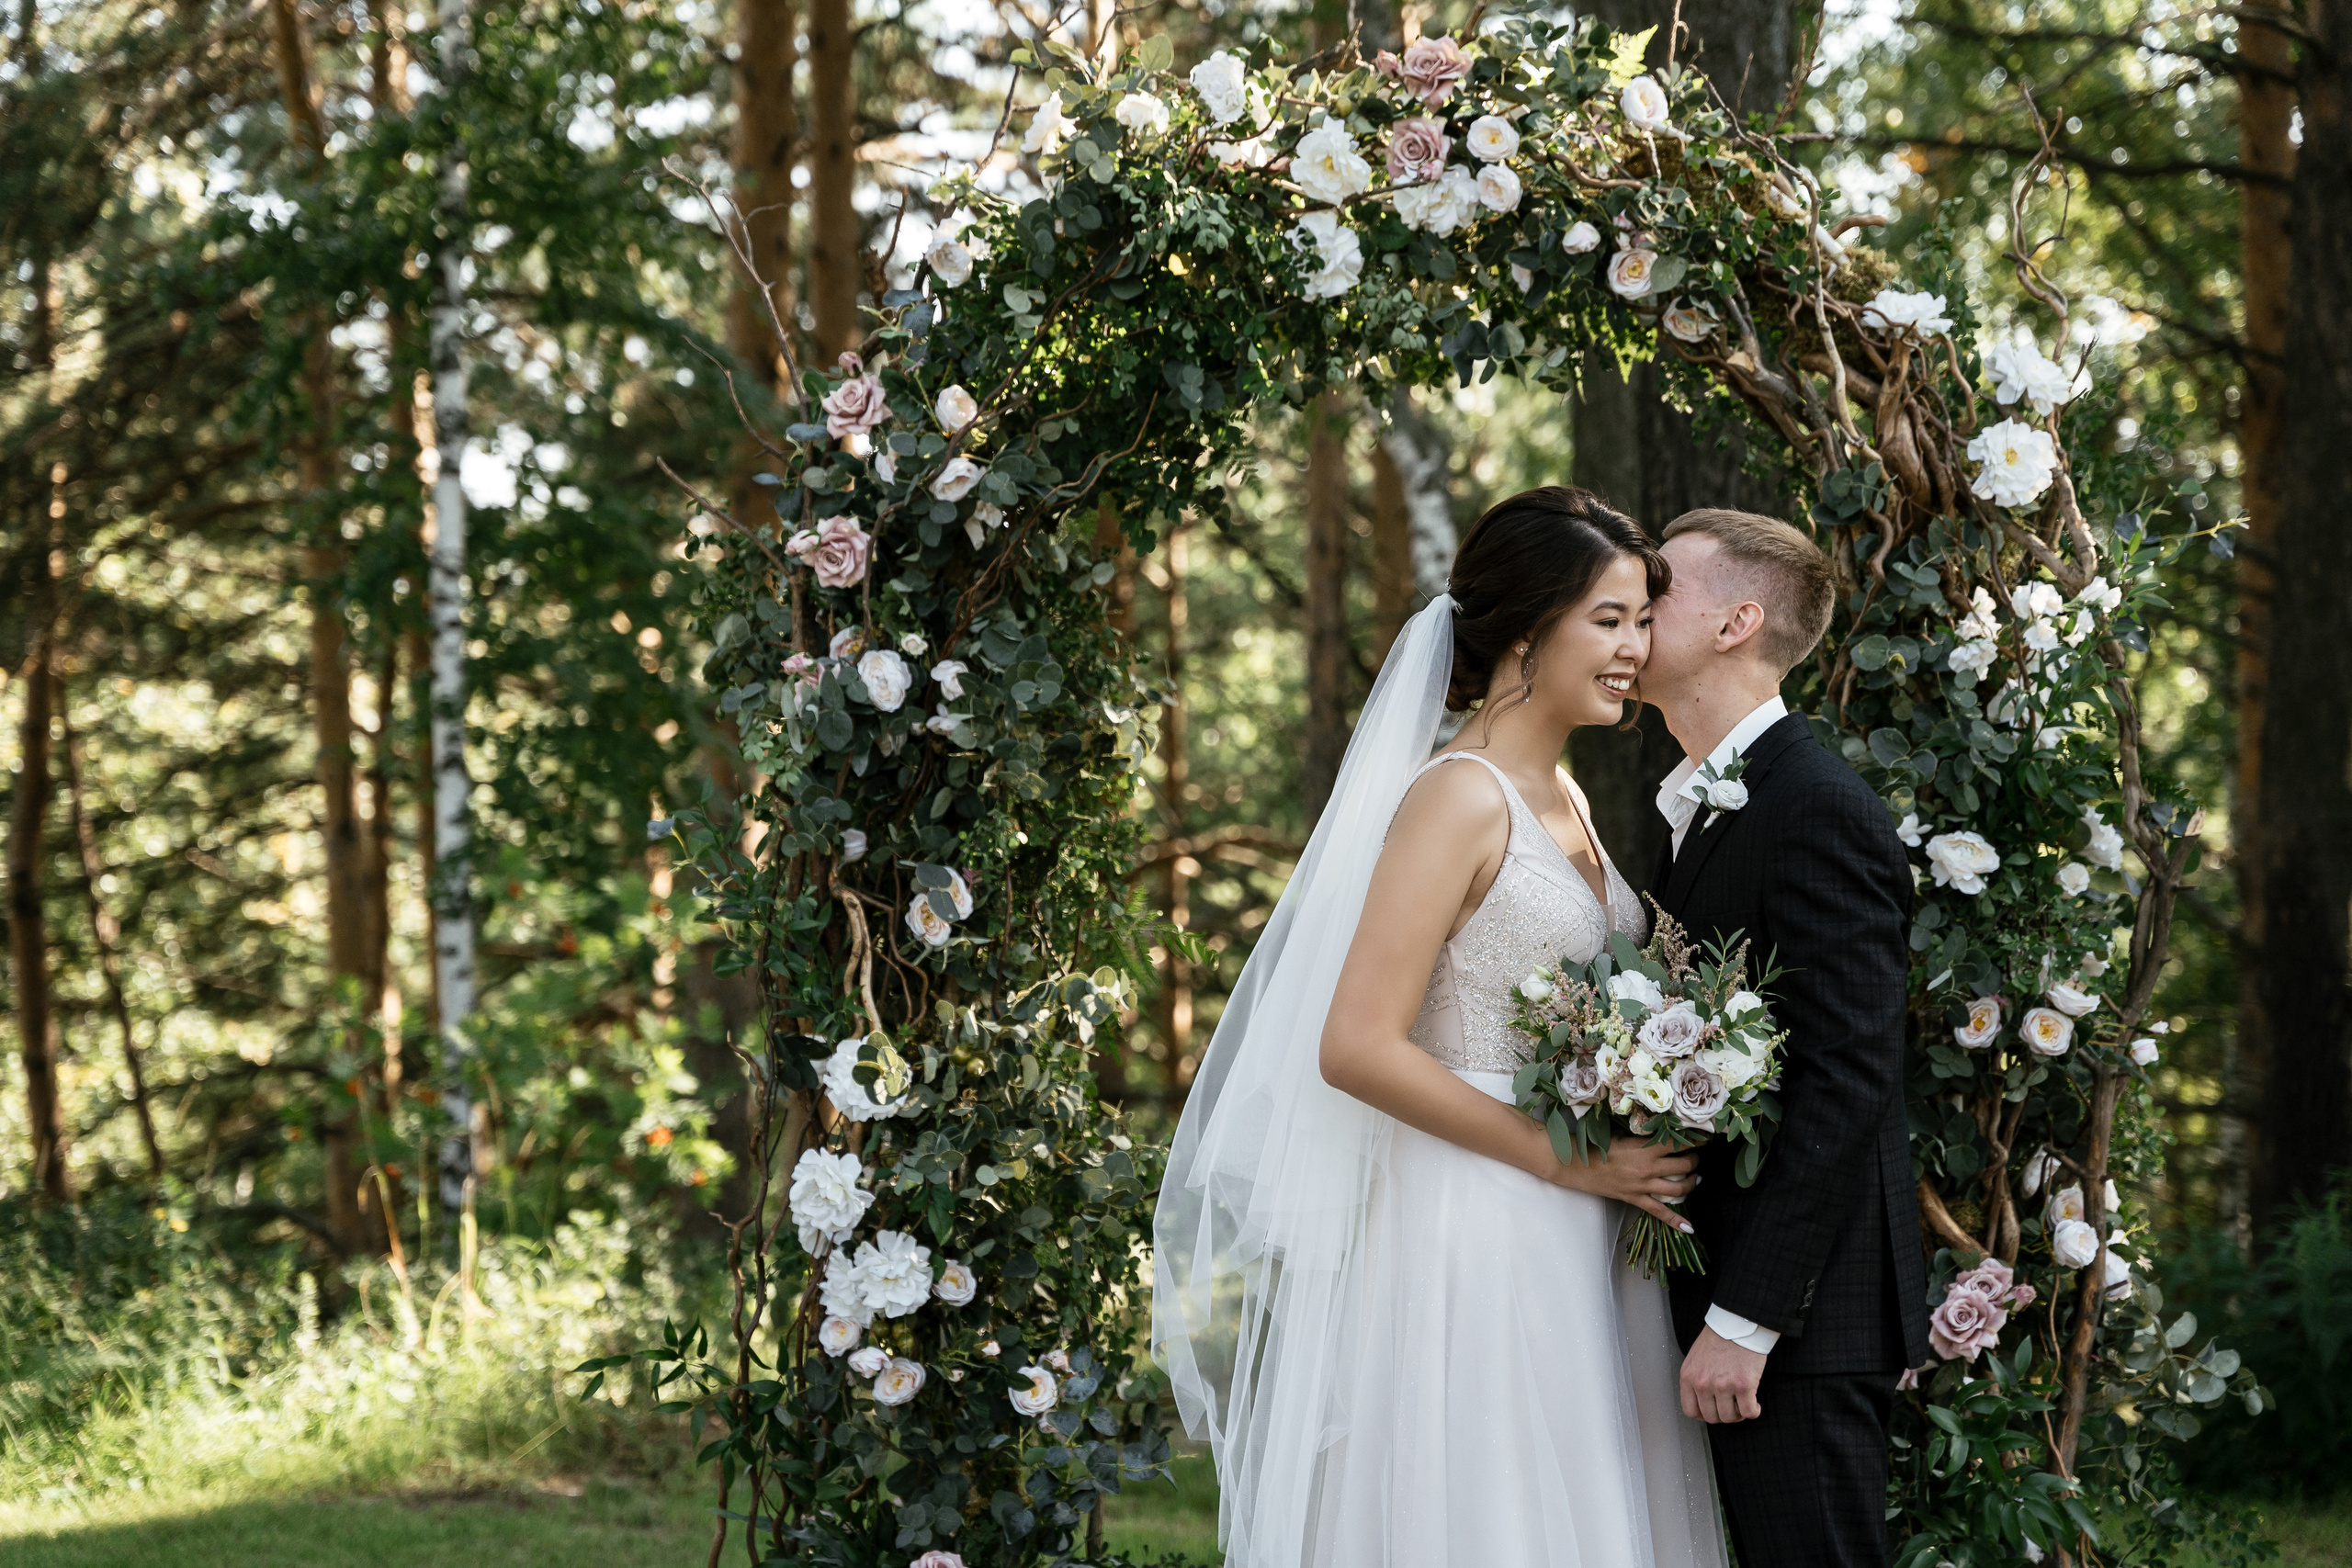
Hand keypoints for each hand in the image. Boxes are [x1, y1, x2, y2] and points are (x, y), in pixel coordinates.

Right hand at [1548, 1136, 1696, 1229]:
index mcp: (1645, 1148)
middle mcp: (1648, 1168)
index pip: (1678, 1143)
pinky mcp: (1636, 1199)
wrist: (1576, 1164)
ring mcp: (1643, 1186)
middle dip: (1695, 1160)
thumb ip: (1644, 1137)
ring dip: (1692, 1182)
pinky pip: (1660, 1212)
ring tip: (1695, 1178)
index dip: (1695, 1140)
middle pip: (1684, 1165)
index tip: (1704, 1136)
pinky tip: (1690, 1228)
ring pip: (1679, 1188)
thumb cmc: (1596, 1146)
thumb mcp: (1623, 1136)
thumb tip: (1662, 1134)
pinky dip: (1676, 1221)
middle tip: (1696, 1156)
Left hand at [1679, 1326, 1765, 1423]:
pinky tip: (1756, 1404)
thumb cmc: (1719, 1338)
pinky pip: (1749, 1412)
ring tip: (1744, 1403)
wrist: (1738, 1323)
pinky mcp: (1743, 1385)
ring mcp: (1722, 1385)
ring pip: (1729, 1417)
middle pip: (1711, 1417)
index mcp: (1688, 1376)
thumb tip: (1702, 1401)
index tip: (1714, 1410)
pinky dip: (1754, 1412)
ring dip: (1739, 1414)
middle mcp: (1702, 1383)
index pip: (1690, 1410)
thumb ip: (1696, 1379)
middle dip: (1723, 1414)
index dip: (1704, 1414)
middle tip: (1733, 1406)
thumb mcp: (1696, 1358)